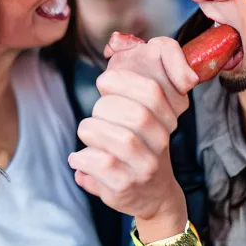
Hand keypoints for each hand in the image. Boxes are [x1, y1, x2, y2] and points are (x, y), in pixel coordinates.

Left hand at [69, 33, 198, 222]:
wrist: (153, 194)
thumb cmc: (142, 143)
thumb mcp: (149, 111)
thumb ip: (142, 76)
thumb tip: (131, 51)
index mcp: (167, 119)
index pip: (153, 92)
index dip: (124, 81)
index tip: (103, 81)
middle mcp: (161, 143)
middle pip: (137, 115)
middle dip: (106, 107)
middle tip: (95, 112)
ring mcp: (145, 167)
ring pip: (120, 140)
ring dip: (93, 131)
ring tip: (86, 133)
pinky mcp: (126, 188)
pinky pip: (103, 165)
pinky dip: (83, 158)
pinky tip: (78, 158)